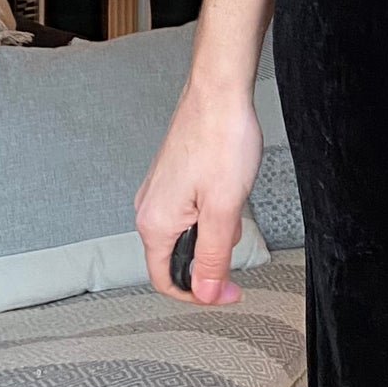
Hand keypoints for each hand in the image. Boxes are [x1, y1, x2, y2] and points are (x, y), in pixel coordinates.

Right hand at [135, 77, 264, 305]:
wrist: (218, 92)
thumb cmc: (220, 139)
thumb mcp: (224, 210)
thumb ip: (213, 257)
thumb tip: (205, 293)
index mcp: (155, 223)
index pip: (166, 280)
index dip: (199, 294)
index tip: (228, 292)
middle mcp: (149, 208)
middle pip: (175, 258)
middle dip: (209, 260)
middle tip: (238, 244)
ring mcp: (159, 191)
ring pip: (185, 233)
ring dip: (213, 234)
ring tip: (235, 206)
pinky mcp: (171, 177)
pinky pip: (188, 212)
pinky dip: (210, 213)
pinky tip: (228, 192)